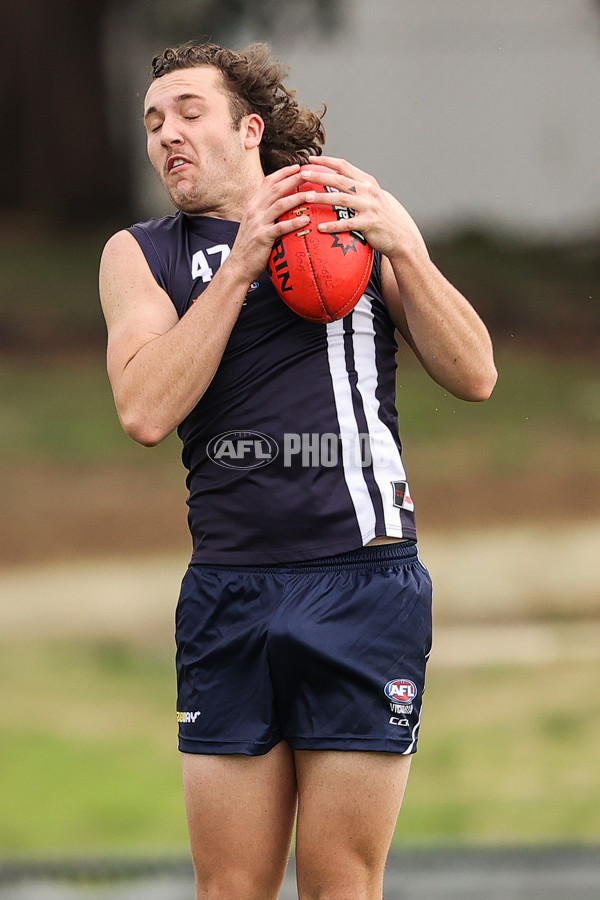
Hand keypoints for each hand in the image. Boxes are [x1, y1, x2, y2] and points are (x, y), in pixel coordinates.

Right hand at [227, 165, 312, 282]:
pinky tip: (306, 220)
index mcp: (253, 204)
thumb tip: (283, 203)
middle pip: (276, 188)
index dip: (284, 172)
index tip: (298, 167)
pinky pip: (281, 228)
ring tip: (313, 194)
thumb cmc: (250, 246)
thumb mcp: (255, 223)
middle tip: (310, 174)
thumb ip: (266, 211)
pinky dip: (294, 223)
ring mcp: (258, 223)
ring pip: (280, 204)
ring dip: (298, 198)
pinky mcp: (263, 237)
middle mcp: (254, 210)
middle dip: (294, 179)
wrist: (238, 266)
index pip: (268, 182)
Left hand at [304, 155, 427, 261]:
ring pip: (342, 199)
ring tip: (306, 198)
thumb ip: (358, 188)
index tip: (310, 159)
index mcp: (368, 182)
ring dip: (322, 197)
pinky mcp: (369, 224)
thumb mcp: (374, 197)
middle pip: (339, 180)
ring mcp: (369, 207)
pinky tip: (320, 227)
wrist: (403, 236)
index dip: (326, 161)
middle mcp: (369, 191)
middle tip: (302, 174)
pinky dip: (333, 225)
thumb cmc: (385, 217)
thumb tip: (338, 180)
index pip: (344, 166)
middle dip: (319, 176)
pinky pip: (348, 224)